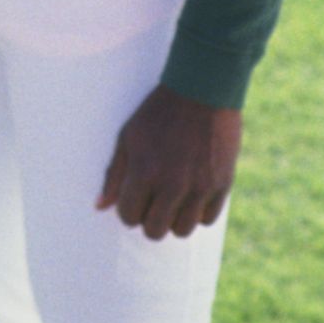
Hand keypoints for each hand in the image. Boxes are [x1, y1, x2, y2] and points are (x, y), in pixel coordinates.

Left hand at [95, 84, 242, 240]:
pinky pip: (207, 219)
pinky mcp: (223, 184)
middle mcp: (173, 185)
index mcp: (145, 172)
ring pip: (182, 230)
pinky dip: (198, 212)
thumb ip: (114, 175)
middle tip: (153, 199)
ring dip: (174, 218)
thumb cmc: (158, 113)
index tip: (134, 193)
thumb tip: (100, 206)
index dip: (128, 207)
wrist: (203, 91)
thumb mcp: (128, 137)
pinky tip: (193, 192)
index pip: (129, 216)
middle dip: (149, 218)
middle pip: (154, 231)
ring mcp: (200, 187)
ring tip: (173, 197)